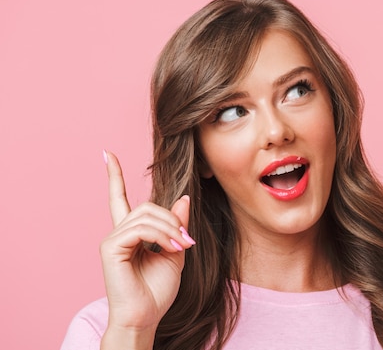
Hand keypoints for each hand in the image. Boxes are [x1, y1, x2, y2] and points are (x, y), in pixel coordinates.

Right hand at [100, 151, 195, 335]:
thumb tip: (183, 198)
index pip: (119, 199)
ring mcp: (112, 239)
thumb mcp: (175, 251)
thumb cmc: (158, 290)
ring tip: (180, 246)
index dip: (114, 176)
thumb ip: (176, 225)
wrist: (147, 316)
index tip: (107, 154)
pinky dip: (160, 235)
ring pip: (146, 215)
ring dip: (169, 228)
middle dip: (172, 219)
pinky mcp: (111, 247)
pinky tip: (169, 248)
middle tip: (187, 240)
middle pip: (147, 206)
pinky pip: (140, 228)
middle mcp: (118, 233)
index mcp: (131, 234)